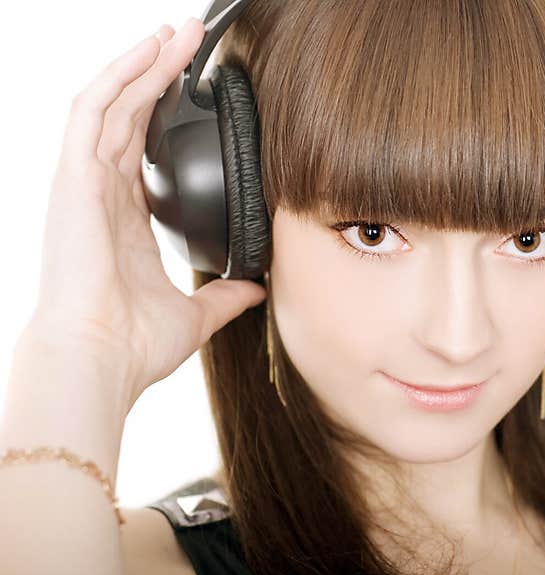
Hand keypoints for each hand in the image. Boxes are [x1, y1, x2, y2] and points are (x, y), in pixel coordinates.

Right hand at [29, 19, 265, 411]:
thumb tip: (257, 288)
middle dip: (158, 75)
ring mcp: (84, 183)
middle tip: (188, 41)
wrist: (101, 358)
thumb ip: (224, 296)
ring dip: (144, 64)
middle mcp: (101, 195)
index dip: (162, 117)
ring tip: (176, 34)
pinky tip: (147, 51)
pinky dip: (119, 77)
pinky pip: (93, 111)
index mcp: (124, 221)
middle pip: (128, 116)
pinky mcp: (75, 178)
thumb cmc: (134, 344)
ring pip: (112, 103)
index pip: (140, 151)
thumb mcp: (195, 313)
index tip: (191, 92)